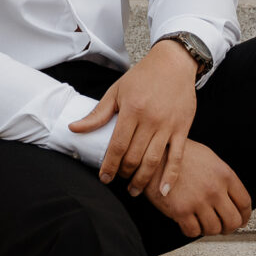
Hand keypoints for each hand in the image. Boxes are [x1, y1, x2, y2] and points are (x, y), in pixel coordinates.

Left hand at [71, 39, 200, 196]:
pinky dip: (171, 177)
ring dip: (142, 180)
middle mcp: (151, 120)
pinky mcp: (182, 129)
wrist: (174, 63)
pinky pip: (177, 157)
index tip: (104, 178)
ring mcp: (168, 126)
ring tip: (134, 190)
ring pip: (154, 161)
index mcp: (132, 110)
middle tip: (118, 180)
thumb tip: (73, 129)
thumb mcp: (116, 91)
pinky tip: (163, 192)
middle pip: (134, 156)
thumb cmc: (142, 77)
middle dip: (124, 173)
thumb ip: (97, 114)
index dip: (109, 166)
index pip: (117, 145)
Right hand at [142, 140, 251, 238]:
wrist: (154, 154)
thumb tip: (233, 197)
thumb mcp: (209, 158)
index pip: (244, 203)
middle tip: (223, 227)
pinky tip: (188, 222)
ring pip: (214, 229)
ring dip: (209, 230)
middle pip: (233, 221)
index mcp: (224, 175)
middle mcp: (214, 189)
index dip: (244, 216)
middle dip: (229, 228)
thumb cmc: (179, 154)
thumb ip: (223, 177)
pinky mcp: (180, 211)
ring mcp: (198, 201)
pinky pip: (193, 232)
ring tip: (203, 223)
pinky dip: (192, 230)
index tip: (241, 220)